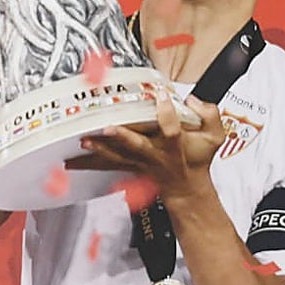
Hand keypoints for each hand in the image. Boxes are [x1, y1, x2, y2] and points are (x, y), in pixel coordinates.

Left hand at [65, 89, 225, 201]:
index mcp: (174, 147)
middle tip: (108, 127)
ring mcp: (138, 164)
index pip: (173, 130)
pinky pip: (105, 165)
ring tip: (84, 141)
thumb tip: (194, 99)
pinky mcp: (127, 167)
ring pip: (116, 157)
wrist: (186, 188)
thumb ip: (209, 115)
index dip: (167, 114)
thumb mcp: (214, 138)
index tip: (160, 97)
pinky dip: (87, 163)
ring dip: (99, 150)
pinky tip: (69, 162)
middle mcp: (154, 156)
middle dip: (123, 137)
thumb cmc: (197, 159)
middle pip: (137, 146)